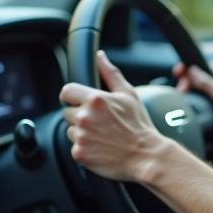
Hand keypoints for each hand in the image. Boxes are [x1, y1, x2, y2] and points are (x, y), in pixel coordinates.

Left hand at [61, 50, 170, 182]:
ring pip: (70, 130)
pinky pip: (75, 147)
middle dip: (79, 115)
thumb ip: (111, 73)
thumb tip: (100, 57)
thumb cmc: (139, 125)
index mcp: (95, 100)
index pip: (66, 91)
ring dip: (81, 132)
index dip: (73, 96)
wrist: (145, 156)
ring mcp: (81, 136)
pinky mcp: (80, 153)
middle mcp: (85, 117)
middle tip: (99, 122)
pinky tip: (100, 146)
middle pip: (67, 112)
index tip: (80, 102)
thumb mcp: (129, 94)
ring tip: (102, 135)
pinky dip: (84, 147)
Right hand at [173, 60, 212, 152]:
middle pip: (195, 77)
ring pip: (195, 90)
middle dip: (185, 81)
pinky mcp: (212, 107)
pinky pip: (198, 101)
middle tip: (181, 90)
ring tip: (182, 98)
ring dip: (187, 92)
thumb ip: (206, 82)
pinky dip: (191, 102)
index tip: (178, 73)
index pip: (201, 64)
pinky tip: (187, 106)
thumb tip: (191, 70)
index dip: (188, 67)